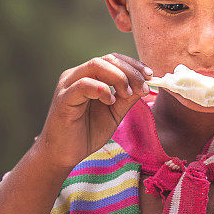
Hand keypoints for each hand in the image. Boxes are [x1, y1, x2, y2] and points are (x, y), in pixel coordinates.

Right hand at [36, 53, 152, 170]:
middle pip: (108, 59)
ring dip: (119, 77)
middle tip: (143, 87)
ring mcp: (68, 85)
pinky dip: (102, 89)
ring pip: (96, 65)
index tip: (151, 76)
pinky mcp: (63, 98)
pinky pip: (83, 84)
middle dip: (131, 71)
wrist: (64, 155)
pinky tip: (110, 101)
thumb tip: (148, 82)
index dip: (134, 64)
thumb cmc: (87, 132)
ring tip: (128, 94)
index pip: (113, 59)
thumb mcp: (115, 112)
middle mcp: (76, 75)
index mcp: (88, 75)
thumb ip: (128, 97)